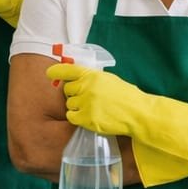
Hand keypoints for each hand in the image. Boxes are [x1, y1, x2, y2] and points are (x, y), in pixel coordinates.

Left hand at [46, 63, 187, 173]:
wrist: (138, 113)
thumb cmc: (126, 97)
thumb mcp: (109, 81)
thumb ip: (91, 79)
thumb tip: (75, 79)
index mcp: (93, 76)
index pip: (69, 70)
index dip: (57, 72)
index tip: (49, 74)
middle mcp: (87, 87)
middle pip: (67, 90)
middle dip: (74, 94)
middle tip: (87, 99)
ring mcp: (86, 103)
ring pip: (70, 104)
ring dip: (77, 107)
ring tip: (93, 109)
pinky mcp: (87, 118)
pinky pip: (72, 116)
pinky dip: (77, 118)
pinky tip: (89, 117)